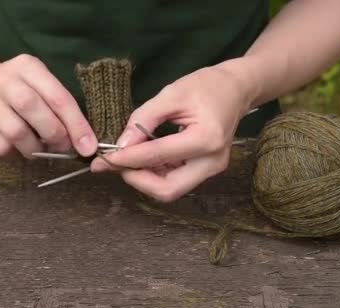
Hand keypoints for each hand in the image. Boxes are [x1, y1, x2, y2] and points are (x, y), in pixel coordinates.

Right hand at [0, 54, 97, 157]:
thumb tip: (83, 142)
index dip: (76, 125)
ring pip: (16, 132)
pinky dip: (14, 153)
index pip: (58, 97)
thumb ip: (60, 109)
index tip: (88, 146)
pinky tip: (17, 147)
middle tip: (63, 147)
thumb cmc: (18, 90)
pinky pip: (0, 146)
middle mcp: (3, 78)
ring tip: (39, 149)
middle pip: (33, 109)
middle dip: (54, 134)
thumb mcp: (39, 87)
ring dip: (34, 148)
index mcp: (27, 66)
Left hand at [90, 62, 255, 201]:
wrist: (236, 89)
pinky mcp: (207, 171)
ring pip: (170, 190)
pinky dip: (155, 174)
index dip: (127, 159)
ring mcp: (212, 169)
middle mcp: (212, 162)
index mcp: (206, 139)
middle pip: (167, 189)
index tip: (104, 158)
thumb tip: (121, 145)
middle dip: (136, 180)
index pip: (158, 156)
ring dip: (144, 178)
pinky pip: (176, 181)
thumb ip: (144, 119)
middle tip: (114, 164)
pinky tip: (142, 159)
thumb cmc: (206, 86)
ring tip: (125, 160)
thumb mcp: (171, 94)